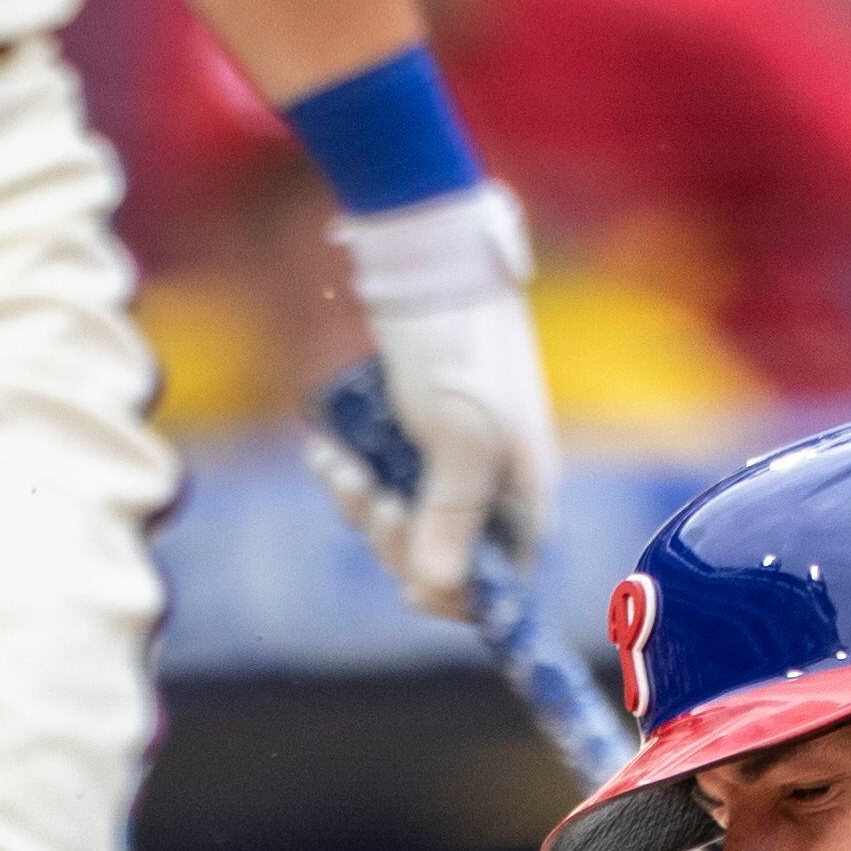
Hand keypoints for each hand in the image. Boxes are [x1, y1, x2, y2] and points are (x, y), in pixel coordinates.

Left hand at [323, 183, 557, 619]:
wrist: (423, 256)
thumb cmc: (453, 342)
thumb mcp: (456, 435)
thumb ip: (450, 516)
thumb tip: (437, 590)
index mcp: (524, 491)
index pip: (501, 581)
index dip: (453, 594)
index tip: (406, 582)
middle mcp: (494, 484)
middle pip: (444, 558)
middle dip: (393, 538)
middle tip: (366, 496)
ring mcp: (452, 460)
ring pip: (403, 520)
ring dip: (361, 505)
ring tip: (336, 468)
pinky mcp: (414, 436)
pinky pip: (381, 481)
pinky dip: (351, 477)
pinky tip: (326, 454)